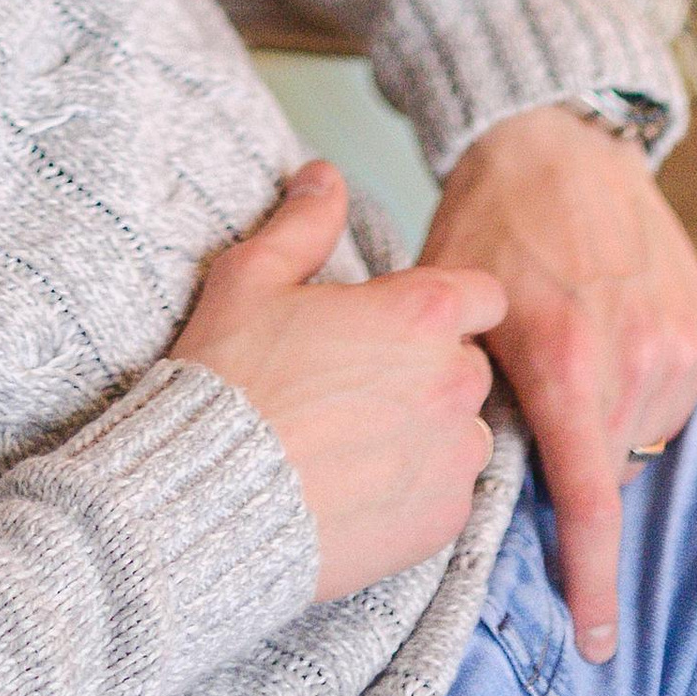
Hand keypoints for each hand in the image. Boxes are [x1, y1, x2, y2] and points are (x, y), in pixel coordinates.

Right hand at [170, 161, 505, 603]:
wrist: (213, 498)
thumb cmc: (231, 380)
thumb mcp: (252, 277)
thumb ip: (303, 222)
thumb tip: (323, 174)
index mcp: (421, 312)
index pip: (483, 294)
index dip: (448, 303)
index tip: (405, 321)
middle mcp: (453, 381)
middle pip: (469, 364)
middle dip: (429, 368)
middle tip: (360, 384)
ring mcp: (452, 457)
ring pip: (464, 432)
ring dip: (429, 431)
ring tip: (358, 440)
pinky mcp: (442, 521)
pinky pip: (448, 494)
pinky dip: (417, 489)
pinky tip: (359, 486)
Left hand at [423, 104, 696, 663]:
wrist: (556, 139)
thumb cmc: (487, 225)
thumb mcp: (451, 311)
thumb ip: (464, 396)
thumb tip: (463, 479)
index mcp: (566, 366)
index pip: (591, 505)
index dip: (593, 582)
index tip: (597, 645)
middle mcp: (635, 361)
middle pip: (610, 469)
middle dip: (575, 461)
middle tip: (539, 407)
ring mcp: (679, 342)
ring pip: (643, 435)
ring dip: (608, 420)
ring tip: (569, 351)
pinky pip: (673, 394)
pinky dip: (639, 386)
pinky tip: (603, 334)